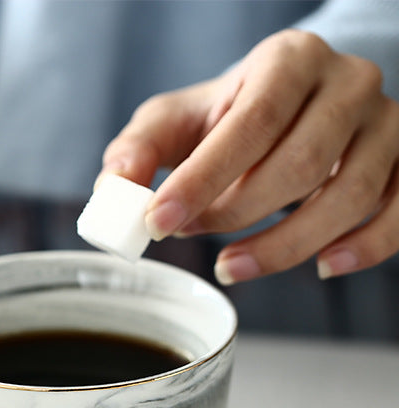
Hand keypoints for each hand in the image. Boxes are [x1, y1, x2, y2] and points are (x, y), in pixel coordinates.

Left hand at [99, 29, 398, 282]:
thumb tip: (115, 189)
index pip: (251, 124)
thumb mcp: (177, 120)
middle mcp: (348, 84)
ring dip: (285, 245)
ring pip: (349, 195)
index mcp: (289, 61)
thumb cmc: (228, 117)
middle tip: (191, 236)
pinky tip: (322, 266)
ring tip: (232, 267)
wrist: (296, 106)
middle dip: (236, 214)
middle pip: (301, 163)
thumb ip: (140, 149)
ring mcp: (386, 125)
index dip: (203, 179)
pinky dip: (364, 247)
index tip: (158, 222)